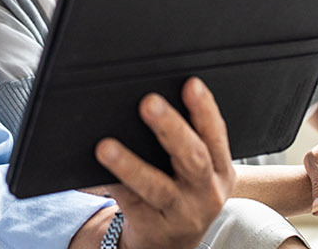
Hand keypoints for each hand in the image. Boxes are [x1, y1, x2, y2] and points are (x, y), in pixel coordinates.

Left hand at [95, 77, 235, 248]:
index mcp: (221, 170)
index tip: (191, 84)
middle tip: (148, 102)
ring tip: (106, 147)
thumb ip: (187, 141)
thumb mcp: (198, 172)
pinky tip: (96, 174)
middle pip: (193, 158)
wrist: (173, 245)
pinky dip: (112, 185)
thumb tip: (150, 100)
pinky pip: (129, 203)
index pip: (216, 134)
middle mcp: (206, 192)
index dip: (205, 109)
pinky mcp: (154, 229)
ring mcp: (181, 214)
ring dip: (131, 165)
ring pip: (157, 188)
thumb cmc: (183, 195)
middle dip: (171, 128)